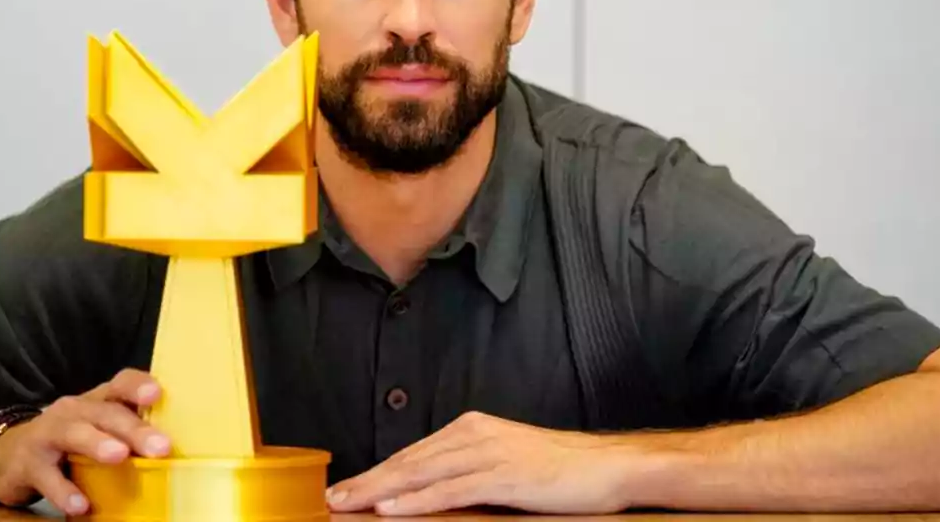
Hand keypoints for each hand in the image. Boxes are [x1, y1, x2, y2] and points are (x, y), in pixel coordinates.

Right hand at [0, 368, 170, 514]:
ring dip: (97, 443)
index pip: (120, 384)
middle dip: (133, 428)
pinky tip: (80, 505)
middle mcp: (74, 410)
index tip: (156, 394)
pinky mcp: (27, 462)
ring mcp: (48, 433)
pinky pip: (47, 475)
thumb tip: (173, 452)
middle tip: (160, 447)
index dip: (137, 386)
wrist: (8, 456)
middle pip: (105, 413)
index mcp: (97, 401)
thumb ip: (128, 434)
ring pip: (74, 433)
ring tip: (119, 456)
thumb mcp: (97, 431)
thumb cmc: (68, 443)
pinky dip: (63, 490)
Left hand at [325, 411, 644, 515]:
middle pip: (409, 462)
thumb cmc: (558, 470)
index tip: (348, 488)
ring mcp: (488, 454)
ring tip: (348, 504)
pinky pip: (451, 491)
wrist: (606, 467)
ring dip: (380, 491)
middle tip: (333, 498)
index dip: (377, 473)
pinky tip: (391, 509)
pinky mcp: (503, 476)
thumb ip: (469, 473)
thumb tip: (432, 492)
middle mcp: (473, 435)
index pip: (414, 454)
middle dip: (367, 481)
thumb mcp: (505, 464)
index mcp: (471, 429)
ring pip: (422, 474)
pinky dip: (416, 500)